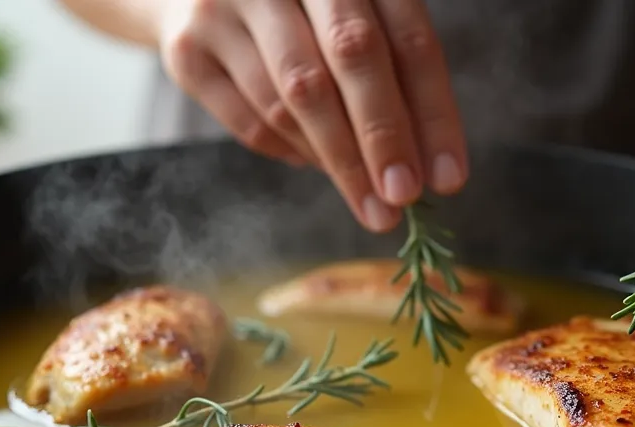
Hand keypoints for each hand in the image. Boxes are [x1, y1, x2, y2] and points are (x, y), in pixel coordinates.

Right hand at [153, 0, 468, 231]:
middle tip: (402, 199)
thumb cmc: (301, 8)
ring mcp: (226, 6)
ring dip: (338, 161)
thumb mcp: (353, 14)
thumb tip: (431, 166)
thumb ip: (393, 71)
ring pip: (293, 100)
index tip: (447, 179)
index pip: (406, 39)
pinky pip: (251, 122)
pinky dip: (291, 153)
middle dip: (381, 139)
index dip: (432, 112)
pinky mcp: (187, 50)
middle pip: (349, 57)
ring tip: (367, 199)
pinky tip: (316, 163)